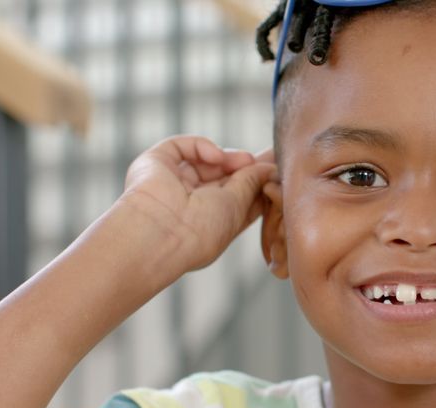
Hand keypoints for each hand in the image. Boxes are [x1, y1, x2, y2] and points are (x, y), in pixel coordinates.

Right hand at [118, 136, 277, 272]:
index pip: (237, 198)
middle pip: (223, 177)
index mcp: (210, 222)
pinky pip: (181, 147)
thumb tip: (268, 167)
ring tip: (245, 161)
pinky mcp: (155, 164)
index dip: (258, 184)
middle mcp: (189, 204)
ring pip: (204, 161)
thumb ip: (252, 183)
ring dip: (228, 158)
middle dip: (247, 167)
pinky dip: (201, 146)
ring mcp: (171, 183)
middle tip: (272, 155)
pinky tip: (216, 156)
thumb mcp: (237, 207)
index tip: (279, 171)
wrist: (162, 232)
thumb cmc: (202, 231)